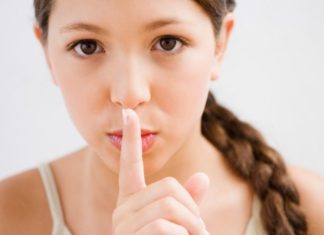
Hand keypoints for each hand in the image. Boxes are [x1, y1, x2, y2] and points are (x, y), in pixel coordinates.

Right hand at [112, 109, 209, 234]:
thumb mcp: (179, 221)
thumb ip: (188, 199)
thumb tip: (203, 177)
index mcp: (132, 200)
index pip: (130, 164)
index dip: (130, 138)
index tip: (128, 113)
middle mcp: (123, 209)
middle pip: (168, 186)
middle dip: (191, 208)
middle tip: (197, 228)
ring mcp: (123, 225)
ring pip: (169, 205)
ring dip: (192, 224)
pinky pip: (165, 227)